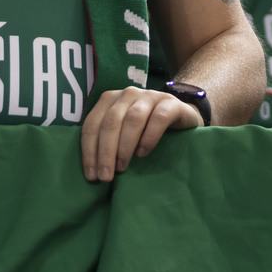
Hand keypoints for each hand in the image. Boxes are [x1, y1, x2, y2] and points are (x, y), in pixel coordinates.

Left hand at [80, 86, 201, 181]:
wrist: (182, 117)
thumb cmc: (146, 129)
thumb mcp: (123, 131)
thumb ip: (107, 140)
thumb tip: (92, 170)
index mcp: (110, 99)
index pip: (92, 123)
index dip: (89, 150)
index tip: (91, 175)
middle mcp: (128, 94)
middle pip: (111, 121)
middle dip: (105, 151)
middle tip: (106, 177)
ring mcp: (150, 96)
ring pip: (133, 119)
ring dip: (125, 145)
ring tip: (122, 167)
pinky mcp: (171, 103)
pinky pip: (158, 118)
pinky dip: (149, 137)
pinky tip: (143, 153)